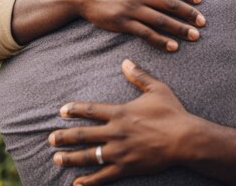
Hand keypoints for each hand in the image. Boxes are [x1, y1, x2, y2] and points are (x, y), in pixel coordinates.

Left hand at [49, 59, 197, 185]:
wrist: (185, 139)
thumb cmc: (172, 113)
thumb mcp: (157, 89)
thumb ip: (139, 76)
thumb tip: (126, 62)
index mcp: (120, 112)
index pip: (91, 110)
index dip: (74, 110)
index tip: (62, 111)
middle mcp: (115, 132)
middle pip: (83, 134)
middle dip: (64, 136)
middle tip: (50, 138)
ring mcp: (120, 151)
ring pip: (89, 155)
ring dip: (71, 157)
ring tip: (57, 158)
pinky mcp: (127, 167)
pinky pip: (103, 176)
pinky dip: (89, 181)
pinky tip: (76, 184)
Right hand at [71, 0, 204, 50]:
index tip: (199, 1)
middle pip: (171, 4)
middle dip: (189, 14)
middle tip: (203, 23)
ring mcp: (132, 8)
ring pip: (162, 20)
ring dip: (180, 29)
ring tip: (194, 36)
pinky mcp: (123, 22)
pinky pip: (146, 33)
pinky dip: (161, 41)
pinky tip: (173, 46)